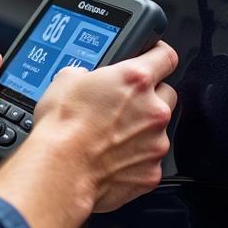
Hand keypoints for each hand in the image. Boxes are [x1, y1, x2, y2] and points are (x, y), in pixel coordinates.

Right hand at [29, 43, 178, 212]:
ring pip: (158, 130)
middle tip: (123, 105)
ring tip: (109, 137)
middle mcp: (153, 109)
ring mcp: (156, 143)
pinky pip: (149, 160)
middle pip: (167, 94)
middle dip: (149, 97)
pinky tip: (110, 159)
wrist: (60, 172)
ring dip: (141, 130)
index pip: (165, 56)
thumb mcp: (65, 80)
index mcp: (135, 80)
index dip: (158, 54)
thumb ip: (87, 74)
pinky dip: (135, 159)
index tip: (154, 58)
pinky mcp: (152, 172)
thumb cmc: (61, 129)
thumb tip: (85, 78)